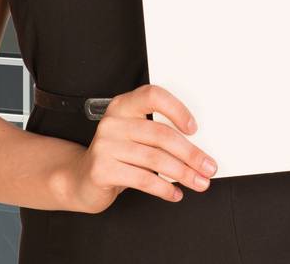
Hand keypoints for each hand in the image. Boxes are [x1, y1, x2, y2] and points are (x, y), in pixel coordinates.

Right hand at [52, 84, 218, 212]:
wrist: (81, 178)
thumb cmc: (116, 157)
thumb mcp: (133, 137)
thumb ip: (157, 135)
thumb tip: (197, 150)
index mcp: (122, 106)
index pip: (152, 96)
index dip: (176, 109)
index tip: (194, 128)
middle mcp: (112, 122)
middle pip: (160, 134)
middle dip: (191, 154)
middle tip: (208, 166)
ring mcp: (105, 146)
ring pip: (155, 159)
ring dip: (183, 174)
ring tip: (198, 183)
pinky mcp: (102, 169)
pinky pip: (143, 179)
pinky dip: (164, 189)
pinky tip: (174, 193)